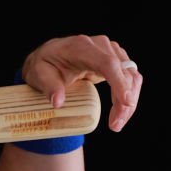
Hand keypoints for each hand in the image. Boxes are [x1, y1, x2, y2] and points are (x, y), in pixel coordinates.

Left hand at [21, 35, 142, 131]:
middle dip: (124, 100)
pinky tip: (121, 113)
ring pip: (131, 76)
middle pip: (123, 72)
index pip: (107, 63)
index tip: (125, 102)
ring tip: (117, 124)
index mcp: (81, 47)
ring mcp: (111, 51)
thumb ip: (49, 87)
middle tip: (115, 125)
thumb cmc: (43, 65)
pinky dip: (129, 96)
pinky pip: (130, 78)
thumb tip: (57, 103)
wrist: (48, 56)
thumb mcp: (38, 75)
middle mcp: (101, 45)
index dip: (119, 82)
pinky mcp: (116, 60)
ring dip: (129, 101)